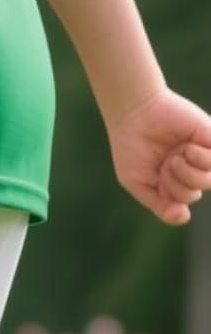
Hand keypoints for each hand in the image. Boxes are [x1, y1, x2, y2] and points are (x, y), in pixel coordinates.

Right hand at [107, 89, 210, 226]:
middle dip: (178, 184)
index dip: (169, 196)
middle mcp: (191, 166)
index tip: (155, 178)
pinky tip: (189, 146)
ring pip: (210, 180)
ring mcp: (202, 152)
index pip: (183, 202)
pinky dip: (202, 157)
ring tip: (177, 155)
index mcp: (174, 179)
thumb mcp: (139, 183)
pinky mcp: (210, 137)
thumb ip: (160, 203)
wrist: (135, 115)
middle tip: (166, 164)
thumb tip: (184, 218)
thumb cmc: (131, 148)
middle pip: (197, 192)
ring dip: (190, 172)